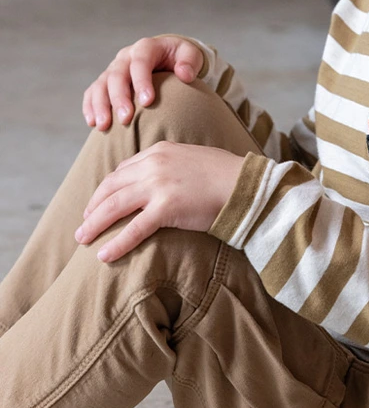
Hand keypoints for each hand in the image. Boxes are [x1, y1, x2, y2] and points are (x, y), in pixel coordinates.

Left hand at [75, 141, 244, 262]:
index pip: (122, 170)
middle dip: (92, 207)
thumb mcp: (193, 160)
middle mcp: (154, 165)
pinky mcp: (167, 207)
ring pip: (114, 206)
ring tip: (83, 239)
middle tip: (83, 224)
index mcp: (159, 152)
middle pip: (111, 187)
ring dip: (94, 224)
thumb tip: (160, 182)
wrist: (247, 185)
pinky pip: (134, 229)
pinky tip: (104, 255)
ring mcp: (159, 185)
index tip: (98, 203)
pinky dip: (116, 243)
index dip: (106, 189)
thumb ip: (171, 166)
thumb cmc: (226, 176)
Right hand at [83, 35, 203, 130]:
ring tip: (104, 126)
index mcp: (146, 47)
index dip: (141, 81)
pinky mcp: (106, 81)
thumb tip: (184, 75)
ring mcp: (113, 68)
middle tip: (125, 119)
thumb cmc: (181, 59)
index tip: (147, 102)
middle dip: (119, 98)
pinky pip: (93, 92)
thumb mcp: (191, 55)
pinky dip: (90, 106)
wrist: (168, 58)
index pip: (140, 62)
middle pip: (117, 75)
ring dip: (100, 105)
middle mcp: (126, 56)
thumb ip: (190, 62)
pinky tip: (93, 123)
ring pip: (100, 84)